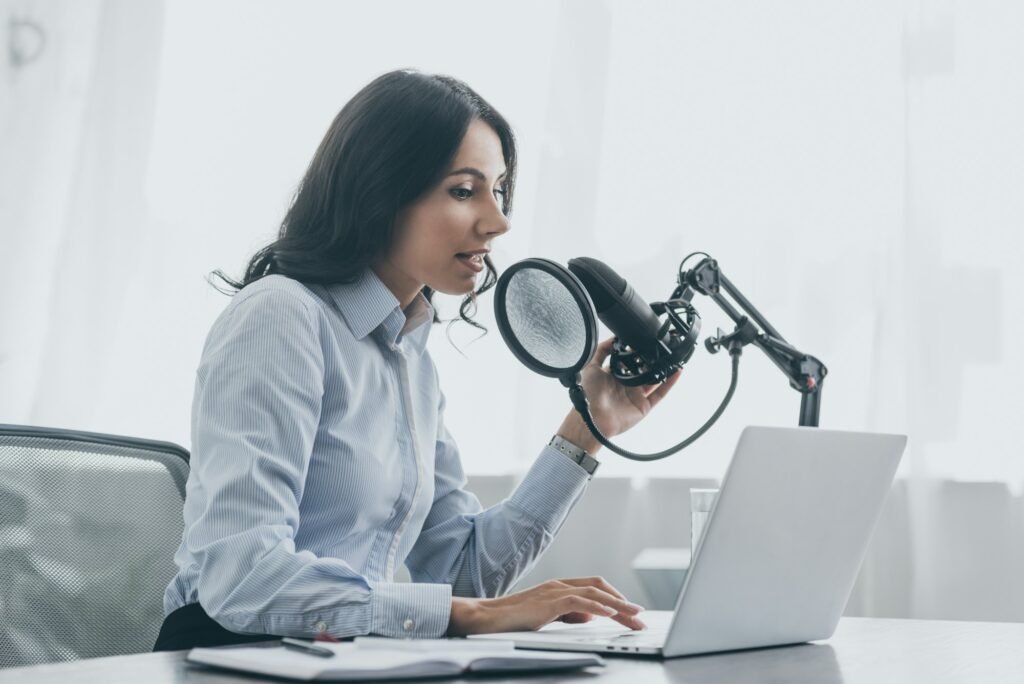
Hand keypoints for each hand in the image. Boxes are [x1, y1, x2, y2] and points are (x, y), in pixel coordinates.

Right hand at [446, 577, 645, 635]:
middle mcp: (559, 585)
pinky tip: (610, 615)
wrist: (486, 618)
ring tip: (634, 617)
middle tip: (640, 617)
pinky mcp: (547, 602)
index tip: (632, 612)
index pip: (595, 588)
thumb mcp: (546, 616)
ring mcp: (553, 591)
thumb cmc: (512, 620)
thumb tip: (589, 616)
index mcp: (559, 587)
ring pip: (594, 593)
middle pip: (600, 588)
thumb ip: (567, 614)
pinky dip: (597, 607)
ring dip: (617, 606)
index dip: (616, 598)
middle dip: (623, 603)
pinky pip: (578, 601)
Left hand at [557, 337, 680, 452]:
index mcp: (614, 375)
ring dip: (664, 370)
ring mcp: (636, 396)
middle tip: (662, 348)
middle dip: (653, 360)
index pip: (630, 361)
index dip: (638, 352)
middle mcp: (626, 385)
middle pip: (644, 370)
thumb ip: (601, 350)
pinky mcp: (644, 406)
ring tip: (673, 357)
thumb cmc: (588, 394)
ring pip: (655, 380)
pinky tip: (676, 371)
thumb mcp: (590, 366)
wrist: (592, 417)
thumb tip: (613, 339)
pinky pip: (660, 394)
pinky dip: (669, 383)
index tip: (646, 341)